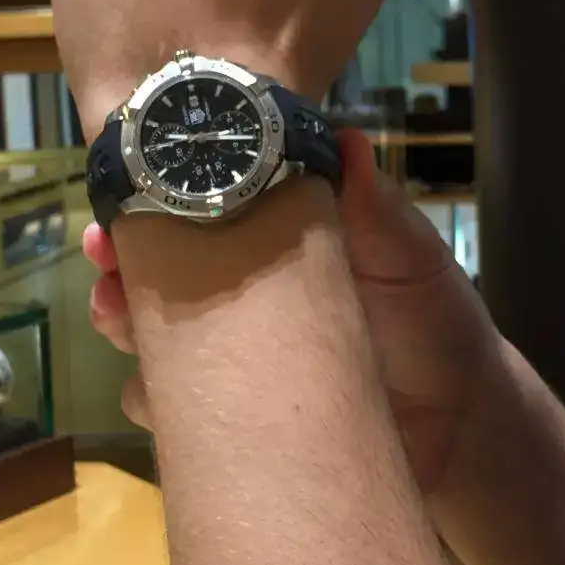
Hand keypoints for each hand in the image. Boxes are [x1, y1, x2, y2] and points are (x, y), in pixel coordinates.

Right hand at [84, 129, 502, 491]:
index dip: (160, 200)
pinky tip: (157, 396)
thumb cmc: (435, 323)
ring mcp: (238, 358)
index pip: (205, 214)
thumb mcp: (410, 259)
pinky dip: (155, 401)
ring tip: (119, 321)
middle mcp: (247, 298)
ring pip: (157, 338)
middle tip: (105, 265)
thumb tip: (347, 140)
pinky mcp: (238, 414)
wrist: (459, 424)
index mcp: (277, 249)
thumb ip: (376, 211)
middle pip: (164, 274)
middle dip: (122, 267)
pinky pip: (177, 408)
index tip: (127, 194)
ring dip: (126, 327)